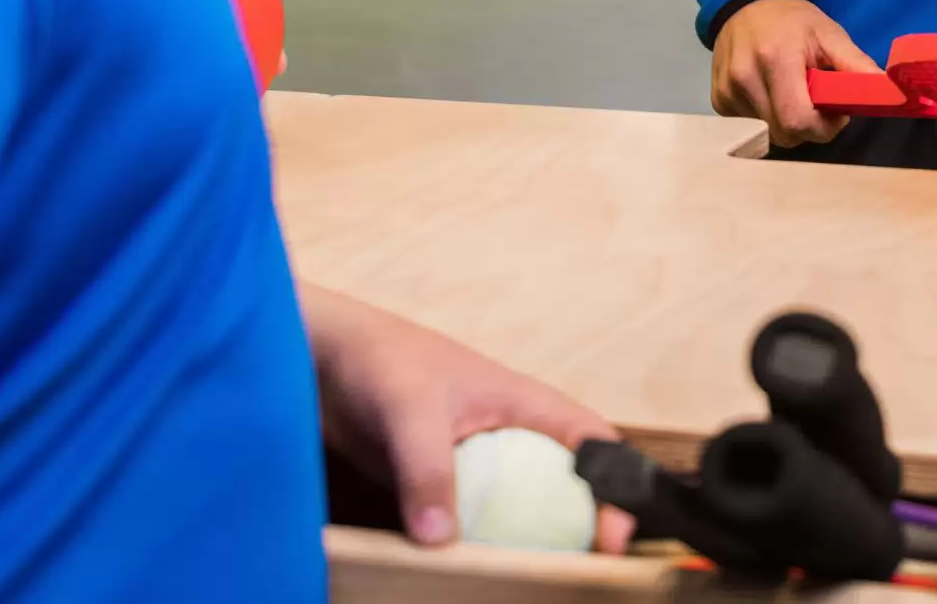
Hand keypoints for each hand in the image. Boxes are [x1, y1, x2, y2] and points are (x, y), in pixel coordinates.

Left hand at [303, 284, 633, 552]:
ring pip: (512, 509)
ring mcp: (468, 461)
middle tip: (576, 571)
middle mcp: (504, 434)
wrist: (321, 357)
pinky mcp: (431, 484)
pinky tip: (467, 575)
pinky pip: (465, 523)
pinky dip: (472, 549)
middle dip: (576, 525)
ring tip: (526, 579)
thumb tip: (441, 540)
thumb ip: (429, 471)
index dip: (615, 484)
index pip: (589, 440)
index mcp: (521, 403)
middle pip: (558, 483)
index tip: (614, 535)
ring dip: (521, 542)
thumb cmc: (379, 359)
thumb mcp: (412, 412)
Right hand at [711, 0, 877, 146]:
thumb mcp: (830, 34)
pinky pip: (750, 126)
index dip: (823, 127)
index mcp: (777, 59)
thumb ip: (857, 65)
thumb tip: (890, 92)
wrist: (745, 1)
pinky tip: (769, 91)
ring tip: (790, 90)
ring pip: (768, 132)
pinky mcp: (718, 100)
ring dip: (786, 121)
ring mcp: (727, 91)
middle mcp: (746, 77)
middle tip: (815, 101)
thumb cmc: (793, 20)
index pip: (799, 121)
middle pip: (785, 134)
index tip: (834, 112)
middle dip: (808, 127)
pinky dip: (766, 116)